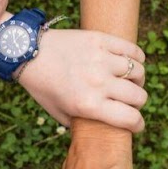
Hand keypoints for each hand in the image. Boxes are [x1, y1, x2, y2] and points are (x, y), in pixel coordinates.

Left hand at [20, 29, 146, 130]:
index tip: (136, 125)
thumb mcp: (58, 112)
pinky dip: (137, 57)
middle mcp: (98, 83)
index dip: (138, 125)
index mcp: (88, 105)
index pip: (130, 118)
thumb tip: (101, 129)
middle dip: (138, 103)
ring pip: (138, 71)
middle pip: (138, 96)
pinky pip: (131, 49)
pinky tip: (133, 62)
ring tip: (129, 81)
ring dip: (137, 79)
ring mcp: (101, 59)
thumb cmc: (42, 85)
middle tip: (130, 102)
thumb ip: (81, 123)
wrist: (29, 52)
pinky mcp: (101, 40)